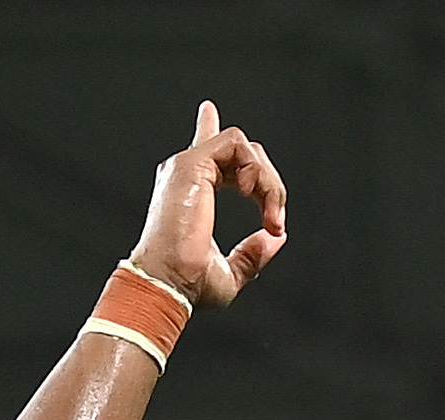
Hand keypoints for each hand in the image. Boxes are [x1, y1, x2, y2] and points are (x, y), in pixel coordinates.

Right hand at [128, 99, 286, 308]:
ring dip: (268, 181)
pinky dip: (256, 169)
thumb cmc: (189, 284)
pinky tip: (251, 195)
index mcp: (192, 193)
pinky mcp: (191, 163)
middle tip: (274, 222)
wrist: (169, 282)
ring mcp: (187, 166)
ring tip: (269, 214)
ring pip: (244, 145)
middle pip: (242, 153)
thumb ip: (252, 254)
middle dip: (270, 184)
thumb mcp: (230, 273)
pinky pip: (237, 144)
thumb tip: (275, 238)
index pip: (205, 153)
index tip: (208, 110)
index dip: (209, 129)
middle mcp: (186, 175)